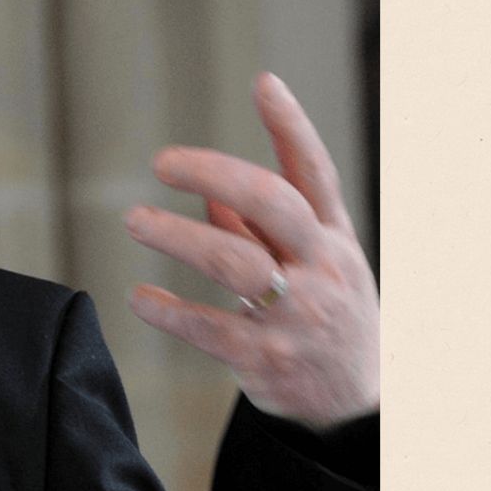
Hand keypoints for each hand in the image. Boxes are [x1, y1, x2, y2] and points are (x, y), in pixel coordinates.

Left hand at [123, 73, 378, 431]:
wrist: (355, 407)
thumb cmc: (325, 317)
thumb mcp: (313, 265)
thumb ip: (262, 227)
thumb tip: (207, 188)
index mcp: (333, 238)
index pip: (315, 173)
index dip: (292, 126)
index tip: (264, 83)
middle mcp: (322, 268)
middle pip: (273, 204)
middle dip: (216, 173)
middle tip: (161, 161)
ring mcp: (298, 314)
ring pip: (236, 263)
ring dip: (179, 236)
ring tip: (135, 220)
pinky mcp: (268, 358)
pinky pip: (212, 328)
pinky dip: (170, 310)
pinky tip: (140, 297)